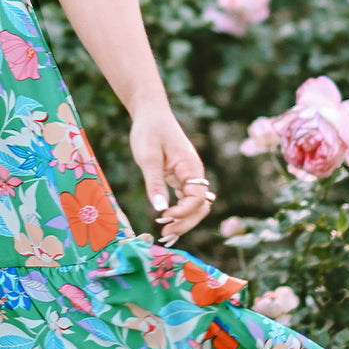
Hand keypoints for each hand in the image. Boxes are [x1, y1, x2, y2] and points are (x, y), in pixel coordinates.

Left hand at [128, 107, 215, 245]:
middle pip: (200, 207)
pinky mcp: (179, 178)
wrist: (150, 113)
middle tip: (165, 234)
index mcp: (192, 167)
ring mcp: (188, 177)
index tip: (163, 217)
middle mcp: (194, 174)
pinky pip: (184, 200)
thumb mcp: (148, 156)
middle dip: (185, 223)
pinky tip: (166, 223)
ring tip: (165, 233)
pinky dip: (178, 213)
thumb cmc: (149, 130)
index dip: (183, 212)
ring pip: (194, 206)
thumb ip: (155, 182)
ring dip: (183, 221)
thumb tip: (160, 209)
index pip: (197, 199)